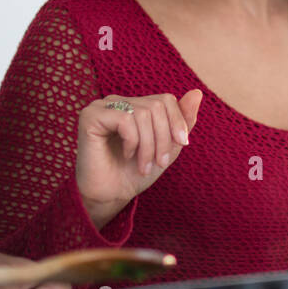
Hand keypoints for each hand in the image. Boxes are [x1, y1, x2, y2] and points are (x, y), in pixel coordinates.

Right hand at [74, 90, 202, 227]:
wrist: (110, 196)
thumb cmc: (134, 173)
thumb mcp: (168, 146)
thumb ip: (182, 120)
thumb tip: (197, 93)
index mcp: (134, 105)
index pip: (165, 99)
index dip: (177, 121)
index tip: (182, 144)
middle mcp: (117, 101)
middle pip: (155, 106)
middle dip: (163, 138)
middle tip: (159, 163)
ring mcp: (102, 107)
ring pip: (142, 114)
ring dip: (148, 145)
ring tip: (144, 166)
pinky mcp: (90, 116)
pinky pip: (124, 119)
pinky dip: (132, 142)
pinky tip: (126, 155)